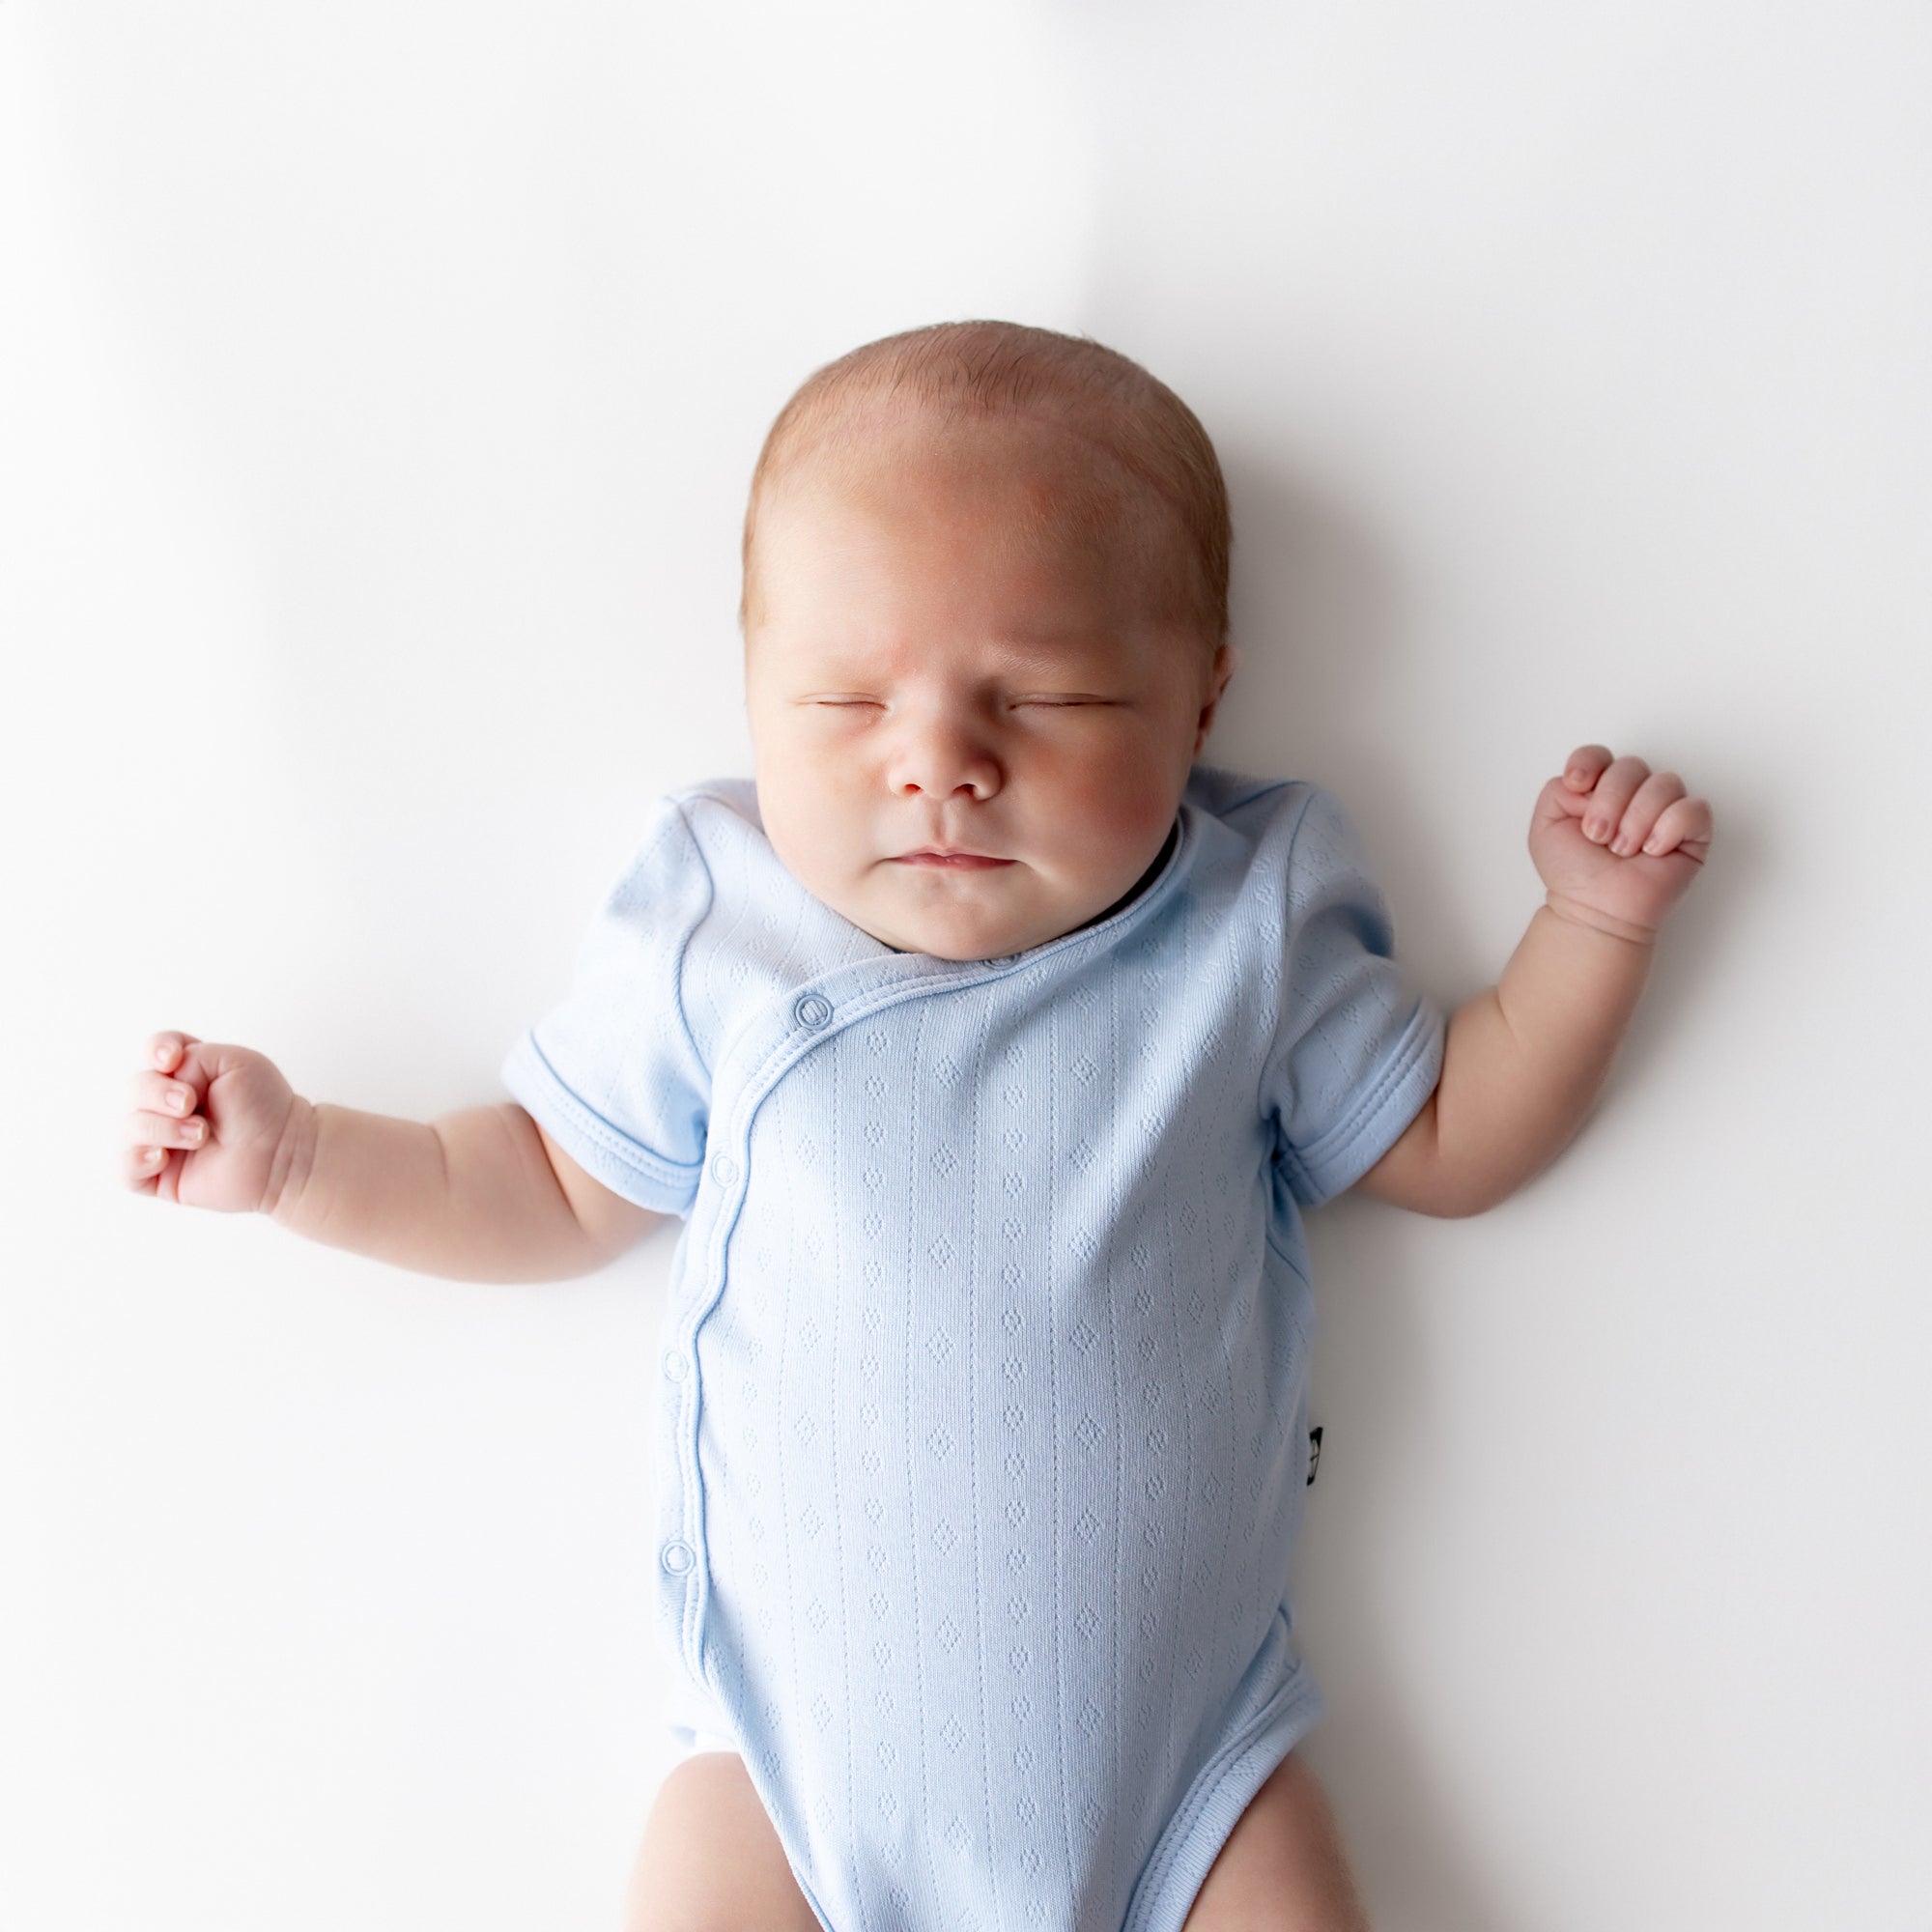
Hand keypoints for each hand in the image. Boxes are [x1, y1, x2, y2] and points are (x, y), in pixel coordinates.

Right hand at [125, 1030, 302, 1211]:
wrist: (284, 1152)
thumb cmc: (265, 1106)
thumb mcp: (235, 1061)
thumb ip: (192, 1055)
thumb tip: (164, 1079)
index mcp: (187, 1072)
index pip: (154, 1051)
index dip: (155, 1051)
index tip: (172, 1060)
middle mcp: (168, 1104)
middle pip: (135, 1088)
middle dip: (158, 1094)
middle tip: (189, 1104)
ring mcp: (161, 1140)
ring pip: (129, 1127)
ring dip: (162, 1128)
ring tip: (200, 1135)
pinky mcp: (160, 1175)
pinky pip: (125, 1169)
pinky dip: (138, 1159)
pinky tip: (163, 1157)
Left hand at [1530, 745, 1712, 941]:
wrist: (1594, 908)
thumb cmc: (1573, 872)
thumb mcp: (1545, 825)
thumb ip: (1556, 789)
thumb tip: (1588, 780)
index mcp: (1599, 788)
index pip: (1600, 754)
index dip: (1589, 763)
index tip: (1577, 786)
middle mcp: (1634, 793)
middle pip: (1631, 766)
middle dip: (1609, 802)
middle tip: (1598, 837)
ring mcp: (1665, 810)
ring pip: (1664, 783)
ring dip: (1636, 821)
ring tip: (1623, 851)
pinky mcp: (1692, 831)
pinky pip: (1692, 809)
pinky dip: (1668, 830)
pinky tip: (1652, 851)